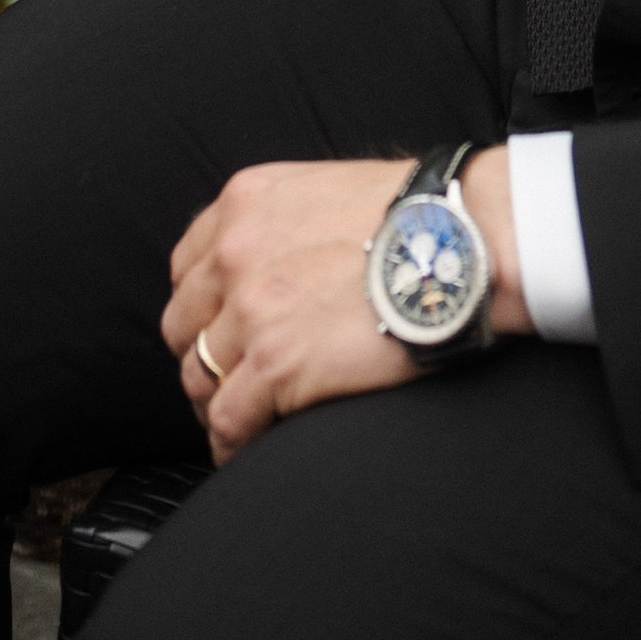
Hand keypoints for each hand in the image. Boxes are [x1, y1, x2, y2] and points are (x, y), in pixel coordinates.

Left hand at [163, 149, 529, 459]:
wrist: (455, 242)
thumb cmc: (412, 218)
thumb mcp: (324, 191)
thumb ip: (282, 225)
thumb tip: (279, 265)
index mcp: (243, 202)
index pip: (188, 269)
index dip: (204, 309)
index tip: (222, 334)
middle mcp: (233, 251)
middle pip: (184, 325)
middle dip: (205, 358)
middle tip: (232, 383)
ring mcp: (250, 309)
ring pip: (199, 376)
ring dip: (217, 404)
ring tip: (242, 421)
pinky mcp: (276, 363)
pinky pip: (227, 419)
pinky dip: (231, 441)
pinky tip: (248, 448)